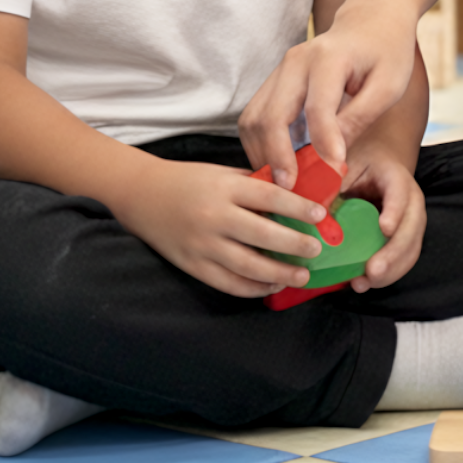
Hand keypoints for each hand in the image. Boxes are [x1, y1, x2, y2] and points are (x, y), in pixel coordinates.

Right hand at [115, 157, 332, 298]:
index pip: (269, 197)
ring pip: (247, 265)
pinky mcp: (192, 265)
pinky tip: (272, 285)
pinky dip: (253, 288)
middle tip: (316, 249)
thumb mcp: (223, 174)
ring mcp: (202, 244)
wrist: (141, 195)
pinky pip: (227, 283)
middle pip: (263, 235)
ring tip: (302, 275)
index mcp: (225, 188)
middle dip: (295, 245)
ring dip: (279, 273)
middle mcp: (215, 216)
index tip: (321, 215)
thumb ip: (255, 186)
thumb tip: (296, 199)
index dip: (298, 208)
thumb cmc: (190, 181)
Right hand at [240, 6, 419, 182]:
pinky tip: (278, 167)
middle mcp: (296, 61)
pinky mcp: (275, 81)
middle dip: (278, 158)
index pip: (317, 109)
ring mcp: (280, 70)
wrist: (371, 21)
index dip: (322, 146)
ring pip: (254, 119)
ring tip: (283, 185)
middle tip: (292, 191)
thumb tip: (333, 158)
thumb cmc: (387, 53)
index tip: (332, 176)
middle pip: (271, 116)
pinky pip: (255, 117)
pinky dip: (261, 145)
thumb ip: (360, 118)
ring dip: (263, 155)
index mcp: (329, 58)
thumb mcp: (389, 86)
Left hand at [338, 148, 428, 292]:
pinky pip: (404, 259)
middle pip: (411, 229)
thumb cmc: (362, 164)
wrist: (383, 161)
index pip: (400, 195)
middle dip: (393, 253)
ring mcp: (412, 221)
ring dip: (391, 270)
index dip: (394, 212)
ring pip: (411, 249)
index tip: (384, 229)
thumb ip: (334, 186)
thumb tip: (313, 214)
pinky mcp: (406, 238)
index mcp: (396, 178)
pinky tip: (365, 283)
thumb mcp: (346, 166)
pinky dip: (388, 275)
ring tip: (365, 283)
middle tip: (372, 271)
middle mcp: (411, 201)